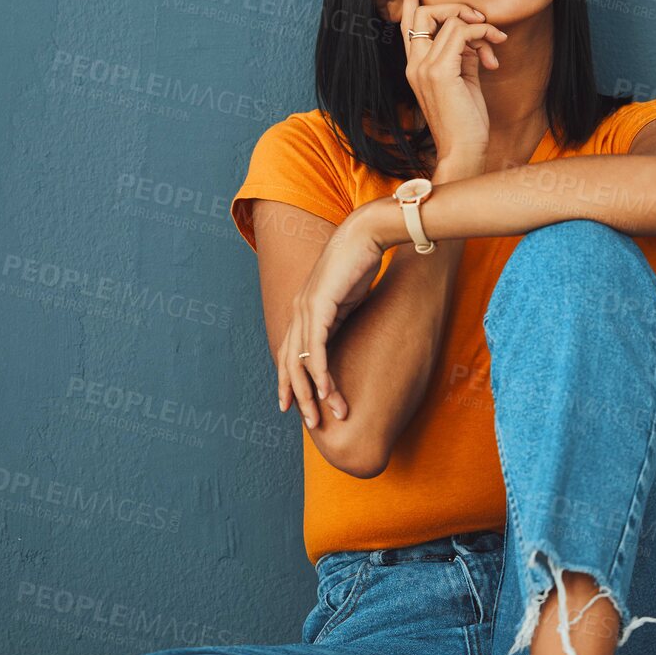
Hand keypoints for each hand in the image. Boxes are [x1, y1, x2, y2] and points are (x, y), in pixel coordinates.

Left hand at [277, 210, 386, 428]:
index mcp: (305, 307)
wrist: (367, 233)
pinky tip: (327, 392)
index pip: (290, 351)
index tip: (295, 405)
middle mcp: (299, 309)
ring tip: (322, 417)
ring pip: (301, 361)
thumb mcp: (348, 296)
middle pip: (289, 361)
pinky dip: (320, 374)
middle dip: (296, 394)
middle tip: (307, 422)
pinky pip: (316, 349)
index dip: (290, 380)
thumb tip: (346, 330)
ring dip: (312, 393)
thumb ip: (341, 316)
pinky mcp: (320, 307)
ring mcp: (306, 308)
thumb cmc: (362, 260)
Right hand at [400, 0, 507, 168]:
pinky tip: (495, 51)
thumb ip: (463, 55)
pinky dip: (483, 34)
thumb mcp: (465, 80)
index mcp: (416, 67)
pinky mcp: (440, 72)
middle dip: (456, 8)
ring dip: (480, 25)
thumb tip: (475, 35)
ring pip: (449, 19)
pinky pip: (462, 32)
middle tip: (482, 22)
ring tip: (496, 42)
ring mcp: (424, 68)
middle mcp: (415, 65)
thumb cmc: (466, 121)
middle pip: (424, 13)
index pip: (407, 25)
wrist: (464, 151)